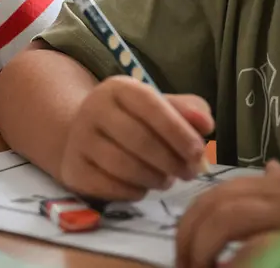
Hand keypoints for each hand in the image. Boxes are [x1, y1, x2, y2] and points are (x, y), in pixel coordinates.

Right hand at [58, 76, 214, 200]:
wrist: (82, 135)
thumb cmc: (132, 120)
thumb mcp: (159, 107)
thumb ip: (188, 111)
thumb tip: (206, 124)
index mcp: (118, 88)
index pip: (149, 104)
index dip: (177, 130)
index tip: (198, 151)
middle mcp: (93, 109)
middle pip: (138, 139)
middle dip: (171, 161)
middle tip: (189, 173)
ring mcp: (79, 140)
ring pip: (124, 166)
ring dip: (155, 179)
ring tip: (166, 179)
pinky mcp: (74, 168)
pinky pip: (111, 187)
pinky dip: (134, 192)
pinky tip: (142, 186)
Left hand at [175, 161, 279, 267]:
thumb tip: (267, 169)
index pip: (219, 192)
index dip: (192, 220)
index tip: (184, 248)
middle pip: (216, 205)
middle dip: (190, 237)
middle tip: (185, 267)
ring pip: (231, 219)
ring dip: (204, 250)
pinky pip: (262, 250)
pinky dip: (239, 265)